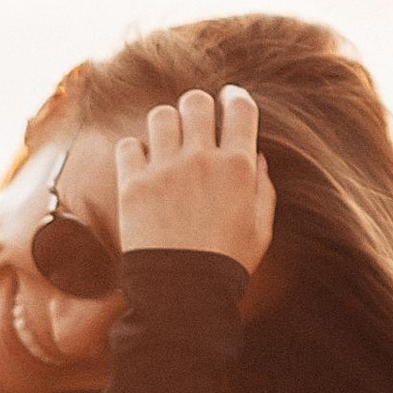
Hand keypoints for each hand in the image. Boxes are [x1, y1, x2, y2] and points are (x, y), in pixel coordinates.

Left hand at [114, 86, 275, 273]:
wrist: (182, 295)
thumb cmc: (226, 264)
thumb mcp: (261, 229)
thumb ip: (263, 187)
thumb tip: (255, 156)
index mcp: (238, 167)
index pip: (240, 107)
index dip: (234, 97)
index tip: (227, 99)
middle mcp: (202, 160)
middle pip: (195, 101)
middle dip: (196, 108)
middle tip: (194, 125)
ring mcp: (165, 170)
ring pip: (160, 116)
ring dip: (165, 126)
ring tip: (166, 145)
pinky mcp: (133, 185)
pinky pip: (128, 145)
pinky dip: (134, 151)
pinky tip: (143, 167)